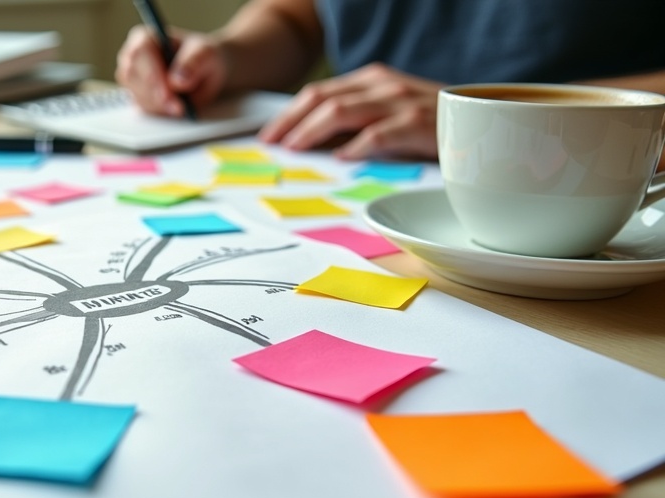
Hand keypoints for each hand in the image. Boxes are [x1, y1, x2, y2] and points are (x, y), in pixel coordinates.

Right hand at [115, 25, 228, 116]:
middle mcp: (134, 59)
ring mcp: (134, 81)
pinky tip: (176, 109)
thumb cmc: (205, 57)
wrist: (209, 72)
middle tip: (179, 108)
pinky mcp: (140, 99)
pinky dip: (161, 113)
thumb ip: (194, 62)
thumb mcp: (207, 53)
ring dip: (160, 106)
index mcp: (146, 39)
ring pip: (137, 97)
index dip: (151, 75)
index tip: (168, 94)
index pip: (138, 55)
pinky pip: (144, 110)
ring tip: (183, 107)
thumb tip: (177, 81)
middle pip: (133, 78)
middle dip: (156, 96)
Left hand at [259, 63, 443, 159]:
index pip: (319, 94)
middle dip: (291, 123)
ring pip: (342, 111)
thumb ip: (356, 124)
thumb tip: (315, 145)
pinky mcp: (418, 122)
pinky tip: (341, 158)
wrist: (485, 120)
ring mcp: (400, 101)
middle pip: (322, 99)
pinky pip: (378, 133)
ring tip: (295, 150)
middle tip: (272, 145)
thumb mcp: (389, 116)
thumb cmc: (431, 125)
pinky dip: (355, 146)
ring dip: (312, 132)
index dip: (289, 114)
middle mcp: (382, 84)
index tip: (269, 136)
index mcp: (372, 81)